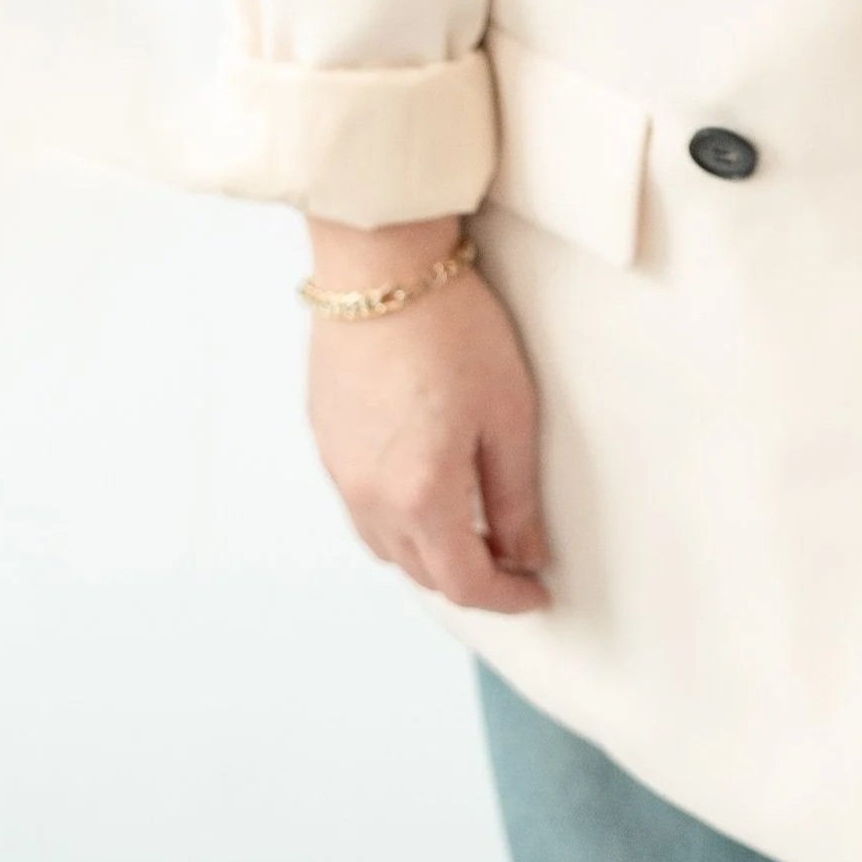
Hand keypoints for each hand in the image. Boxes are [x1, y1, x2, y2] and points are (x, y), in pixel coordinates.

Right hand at [304, 232, 549, 614]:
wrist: (381, 265)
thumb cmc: (453, 328)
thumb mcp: (508, 412)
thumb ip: (516, 495)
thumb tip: (527, 552)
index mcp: (421, 496)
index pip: (465, 581)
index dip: (506, 597)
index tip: (535, 591)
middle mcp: (370, 497)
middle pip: (422, 571)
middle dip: (469, 578)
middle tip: (512, 561)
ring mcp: (340, 470)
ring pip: (385, 546)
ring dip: (428, 552)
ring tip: (471, 530)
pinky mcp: (326, 440)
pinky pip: (360, 506)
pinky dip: (396, 518)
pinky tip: (424, 487)